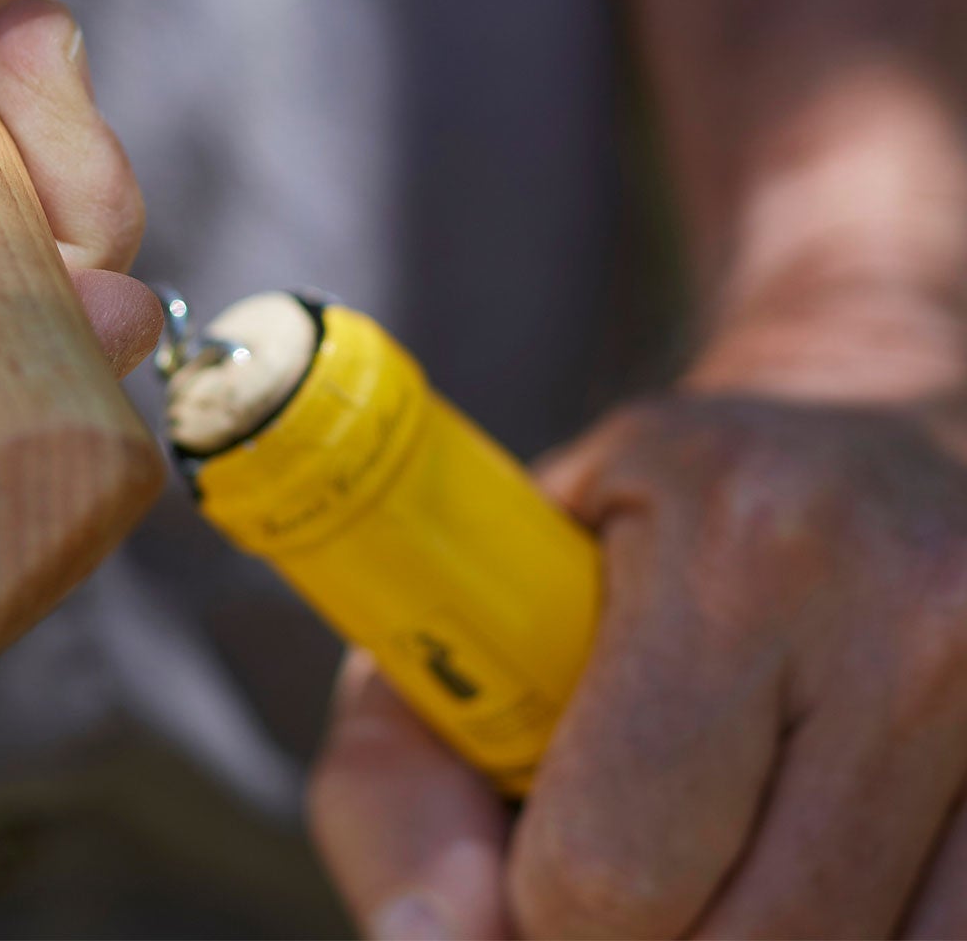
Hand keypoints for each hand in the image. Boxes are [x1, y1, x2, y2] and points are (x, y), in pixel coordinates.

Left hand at [311, 372, 966, 937]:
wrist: (854, 424)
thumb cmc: (625, 527)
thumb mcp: (480, 585)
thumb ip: (402, 768)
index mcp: (737, 538)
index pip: (613, 866)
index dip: (547, 908)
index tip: (545, 862)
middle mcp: (910, 613)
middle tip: (628, 871)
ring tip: (716, 864)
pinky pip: (958, 936)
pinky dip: (866, 936)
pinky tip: (807, 874)